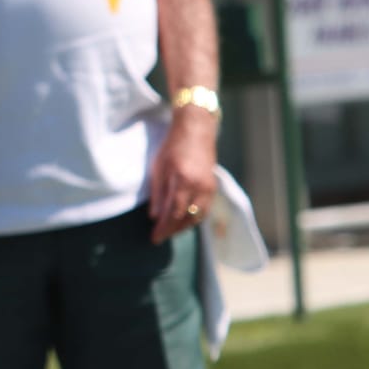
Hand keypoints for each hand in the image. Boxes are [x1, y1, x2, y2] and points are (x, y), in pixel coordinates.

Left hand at [148, 110, 216, 244]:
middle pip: (186, 218)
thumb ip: (157, 193)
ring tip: (170, 230)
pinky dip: (194, 218)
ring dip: (183, 226)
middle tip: (160, 237)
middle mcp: (199, 186)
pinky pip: (204, 209)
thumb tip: (154, 217)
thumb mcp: (158, 167)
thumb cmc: (173, 146)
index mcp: (183, 180)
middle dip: (172, 230)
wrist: (196, 130)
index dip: (164, 228)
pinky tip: (183, 220)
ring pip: (197, 216)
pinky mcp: (213, 187)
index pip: (173, 213)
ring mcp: (208, 187)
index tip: (154, 238)